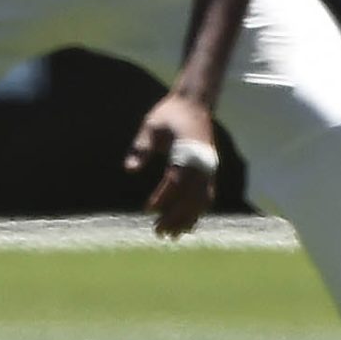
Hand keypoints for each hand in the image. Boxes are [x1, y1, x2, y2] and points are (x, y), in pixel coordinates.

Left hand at [124, 92, 219, 239]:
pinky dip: (198, 212)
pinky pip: (207, 197)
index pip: (175, 181)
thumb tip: (129, 169)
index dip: (163, 198)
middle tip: (158, 232)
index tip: (148, 209)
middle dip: (175, 217)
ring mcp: (210, 169)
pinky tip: (186, 225)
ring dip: (187, 219)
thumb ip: (141, 147)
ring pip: (201, 201)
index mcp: (188, 151)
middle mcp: (203, 163)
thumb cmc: (169, 114)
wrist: (194, 104)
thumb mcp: (151, 125)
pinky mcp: (211, 171)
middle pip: (191, 197)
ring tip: (172, 235)